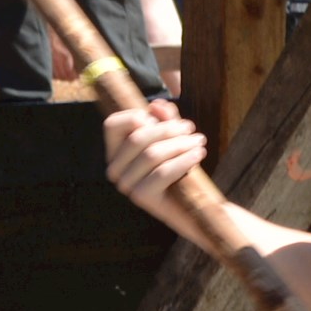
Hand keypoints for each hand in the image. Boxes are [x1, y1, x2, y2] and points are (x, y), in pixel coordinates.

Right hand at [100, 99, 210, 222]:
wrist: (195, 205)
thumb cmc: (181, 166)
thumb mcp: (172, 138)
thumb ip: (164, 119)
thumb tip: (158, 105)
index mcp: (116, 153)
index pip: (111, 125)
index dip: (136, 116)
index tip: (162, 119)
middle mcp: (115, 170)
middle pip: (136, 138)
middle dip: (167, 129)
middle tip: (190, 129)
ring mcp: (126, 186)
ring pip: (151, 154)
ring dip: (179, 144)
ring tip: (199, 141)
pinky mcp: (142, 198)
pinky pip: (162, 173)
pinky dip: (183, 160)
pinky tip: (198, 155)